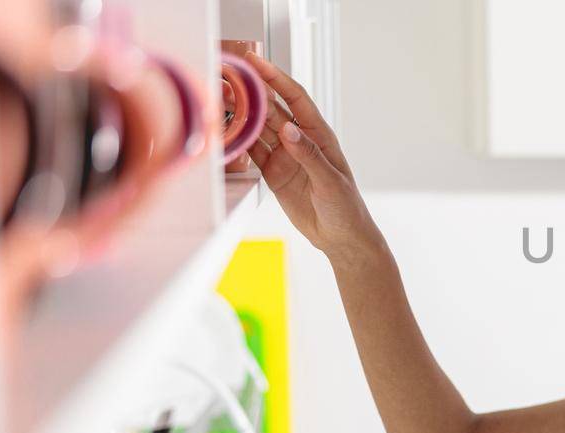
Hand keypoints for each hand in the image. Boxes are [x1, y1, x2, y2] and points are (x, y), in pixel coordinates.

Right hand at [243, 51, 385, 261]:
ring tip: (219, 98)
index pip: (295, 98)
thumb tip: (288, 130)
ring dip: (240, 113)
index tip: (256, 62)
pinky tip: (223, 131)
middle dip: (250, 92)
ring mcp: (284, 155)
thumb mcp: (330, 181)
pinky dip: (238, 142)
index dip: (276, 78)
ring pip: (258, 128)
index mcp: (319, 135)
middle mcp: (299, 140)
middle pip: (271, 109)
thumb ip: (309, 156)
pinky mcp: (273, 172)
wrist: (341, 238)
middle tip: (227, 77)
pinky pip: (252, 152)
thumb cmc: (346, 208)